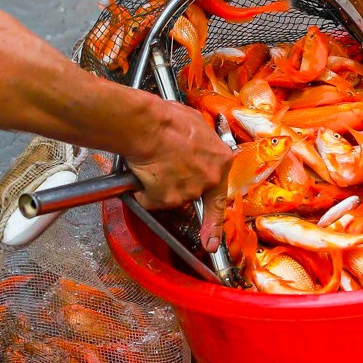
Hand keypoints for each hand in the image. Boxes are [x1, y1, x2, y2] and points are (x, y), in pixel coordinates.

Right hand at [124, 100, 232, 247]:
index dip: (214, 222)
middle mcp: (209, 180)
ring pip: (171, 196)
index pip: (220, 197)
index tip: (211, 242)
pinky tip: (142, 172)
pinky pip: (151, 200)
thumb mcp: (197, 124)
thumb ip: (201, 143)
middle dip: (177, 187)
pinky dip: (144, 192)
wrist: (147, 125)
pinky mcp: (168, 198)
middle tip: (165, 176)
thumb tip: (195, 146)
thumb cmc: (168, 120)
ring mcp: (189, 191)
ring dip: (160, 185)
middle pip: (192, 193)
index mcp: (221, 161)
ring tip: (151, 162)